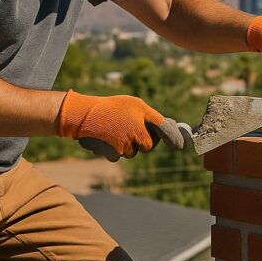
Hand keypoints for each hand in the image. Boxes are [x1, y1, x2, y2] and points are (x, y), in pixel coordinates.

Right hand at [58, 91, 183, 160]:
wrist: (83, 115)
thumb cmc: (110, 107)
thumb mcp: (132, 104)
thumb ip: (149, 116)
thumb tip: (166, 126)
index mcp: (143, 113)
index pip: (164, 128)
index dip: (173, 138)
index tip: (178, 147)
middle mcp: (137, 129)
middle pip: (148, 146)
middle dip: (143, 142)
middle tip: (132, 133)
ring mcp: (126, 142)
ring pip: (133, 152)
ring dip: (127, 146)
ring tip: (115, 132)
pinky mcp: (115, 153)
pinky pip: (119, 157)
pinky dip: (114, 151)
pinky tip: (106, 139)